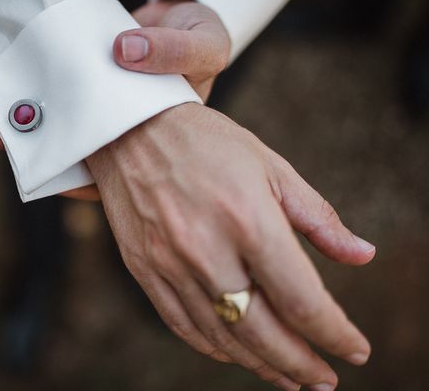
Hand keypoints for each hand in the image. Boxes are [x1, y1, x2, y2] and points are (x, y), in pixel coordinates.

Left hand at [0, 0, 227, 197]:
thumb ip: (174, 51)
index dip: (71, 176)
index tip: (35, 169)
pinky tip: (4, 87)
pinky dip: (32, 89)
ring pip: (55, 123)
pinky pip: (54, 91)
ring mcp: (98, 105)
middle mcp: (119, 129)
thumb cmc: (201, 38)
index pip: (110, 173)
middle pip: (71, 150)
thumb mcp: (205, 45)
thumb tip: (123, 50)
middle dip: (29, 144)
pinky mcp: (83, 80)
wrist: (184, 13)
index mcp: (150, 140)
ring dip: (21, 118)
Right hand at [86, 102, 374, 389]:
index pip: (301, 298)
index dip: (335, 333)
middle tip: (324, 380)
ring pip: (221, 337)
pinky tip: (236, 354)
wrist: (130, 127)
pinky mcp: (143, 268)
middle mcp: (206, 249)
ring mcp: (168, 263)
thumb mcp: (270, 166)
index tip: (356, 349)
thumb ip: (317, 217)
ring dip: (260, 365)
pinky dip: (214, 348)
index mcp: (248, 218)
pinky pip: (181, 324)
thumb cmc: (207, 142)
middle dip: (301, 364)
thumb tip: (363, 256)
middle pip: (261, 332)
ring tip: (289, 378)